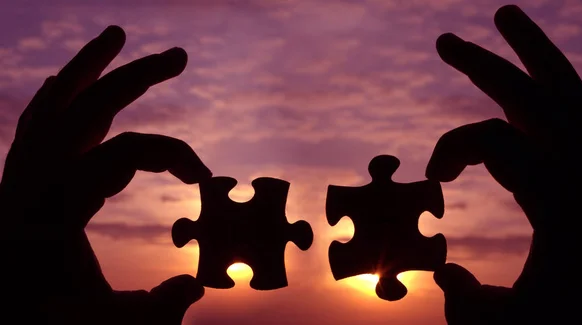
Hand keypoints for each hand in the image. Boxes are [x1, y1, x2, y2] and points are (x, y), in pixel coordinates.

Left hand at [0, 26, 210, 323]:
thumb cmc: (41, 317)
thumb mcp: (102, 322)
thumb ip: (155, 309)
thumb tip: (197, 288)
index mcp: (57, 202)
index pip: (127, 152)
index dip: (174, 154)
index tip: (203, 177)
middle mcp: (35, 177)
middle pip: (88, 106)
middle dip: (137, 75)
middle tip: (179, 56)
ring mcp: (21, 174)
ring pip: (53, 102)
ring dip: (87, 66)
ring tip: (113, 34)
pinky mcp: (19, 179)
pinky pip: (35, 123)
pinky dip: (55, 96)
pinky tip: (68, 82)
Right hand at [427, 5, 581, 323]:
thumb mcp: (527, 321)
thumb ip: (474, 307)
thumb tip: (445, 279)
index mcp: (557, 191)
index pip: (487, 140)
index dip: (451, 149)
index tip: (437, 180)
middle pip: (526, 92)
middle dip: (481, 63)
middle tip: (446, 40)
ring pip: (570, 86)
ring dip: (535, 49)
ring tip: (507, 14)